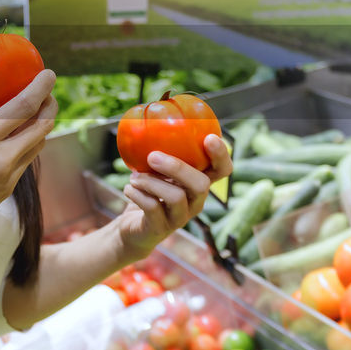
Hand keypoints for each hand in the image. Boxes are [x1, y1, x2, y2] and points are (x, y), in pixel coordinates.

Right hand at [0, 70, 56, 263]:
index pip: (23, 106)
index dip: (41, 87)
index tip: (48, 74)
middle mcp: (0, 157)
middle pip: (42, 125)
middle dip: (50, 105)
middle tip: (47, 92)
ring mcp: (7, 176)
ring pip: (38, 144)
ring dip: (43, 125)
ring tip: (38, 111)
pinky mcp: (7, 190)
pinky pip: (26, 161)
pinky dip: (29, 145)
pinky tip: (20, 138)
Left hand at [116, 136, 232, 262]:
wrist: (133, 229)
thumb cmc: (148, 194)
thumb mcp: (156, 172)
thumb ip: (160, 153)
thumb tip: (149, 120)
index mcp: (198, 184)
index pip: (222, 171)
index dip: (221, 155)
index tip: (209, 138)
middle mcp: (195, 202)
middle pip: (200, 185)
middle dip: (177, 167)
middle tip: (152, 156)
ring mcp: (180, 218)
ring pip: (175, 196)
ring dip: (149, 182)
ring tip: (133, 177)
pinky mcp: (160, 228)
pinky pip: (152, 208)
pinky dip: (137, 194)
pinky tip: (129, 189)